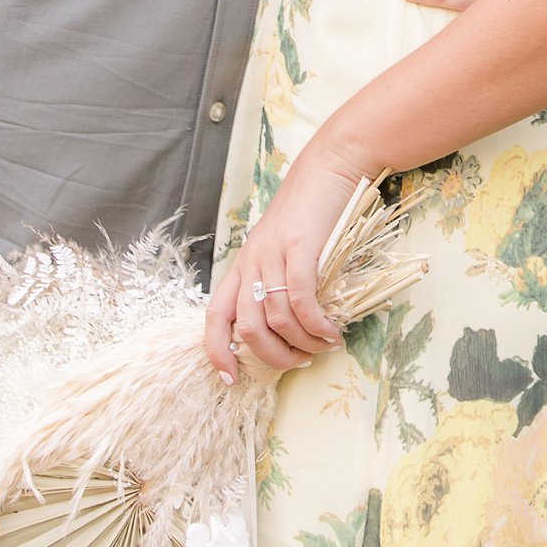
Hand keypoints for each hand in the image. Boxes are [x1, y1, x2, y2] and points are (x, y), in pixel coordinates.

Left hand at [204, 148, 363, 382]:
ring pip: (277, 318)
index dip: (217, 351)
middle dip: (273, 356)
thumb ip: (279, 281)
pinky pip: (301, 299)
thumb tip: (290, 329)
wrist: (328, 168)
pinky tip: (331, 331)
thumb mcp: (283, 249)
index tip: (232, 378)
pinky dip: (316, 324)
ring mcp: (273, 253)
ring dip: (303, 343)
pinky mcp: (299, 246)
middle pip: (247, 327)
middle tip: (299, 361)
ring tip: (324, 345)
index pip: (216, 315)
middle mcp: (251, 261)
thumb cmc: (310, 213)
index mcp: (243, 265)